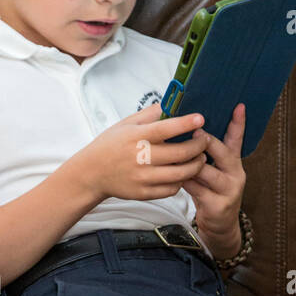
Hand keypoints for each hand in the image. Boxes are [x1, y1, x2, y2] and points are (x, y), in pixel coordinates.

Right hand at [72, 102, 208, 202]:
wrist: (91, 173)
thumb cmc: (109, 145)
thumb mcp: (125, 124)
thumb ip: (149, 114)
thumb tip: (171, 103)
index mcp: (136, 137)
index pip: (166, 129)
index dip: (186, 124)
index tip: (200, 119)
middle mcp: (140, 158)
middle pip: (180, 153)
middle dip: (199, 146)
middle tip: (204, 140)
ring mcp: (143, 178)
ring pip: (180, 174)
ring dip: (196, 165)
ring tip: (200, 158)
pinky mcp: (144, 193)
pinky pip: (172, 189)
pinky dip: (181, 181)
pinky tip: (183, 173)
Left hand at [180, 103, 245, 251]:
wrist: (219, 226)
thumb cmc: (211, 193)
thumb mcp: (213, 171)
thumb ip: (207, 154)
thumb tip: (188, 129)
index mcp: (234, 162)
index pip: (237, 139)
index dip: (238, 123)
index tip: (238, 106)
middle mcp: (235, 174)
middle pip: (222, 152)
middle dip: (207, 141)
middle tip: (194, 130)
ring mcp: (229, 190)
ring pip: (206, 171)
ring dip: (190, 162)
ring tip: (175, 153)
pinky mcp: (218, 205)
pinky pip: (197, 189)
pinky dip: (184, 181)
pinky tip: (174, 176)